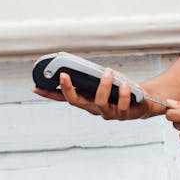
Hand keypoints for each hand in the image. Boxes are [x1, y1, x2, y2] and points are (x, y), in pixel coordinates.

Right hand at [33, 69, 155, 120]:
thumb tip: (78, 65)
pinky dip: (122, 93)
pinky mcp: (125, 114)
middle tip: (64, 74)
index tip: (35, 87)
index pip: (64, 98)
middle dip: (68, 89)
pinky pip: (122, 105)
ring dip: (103, 85)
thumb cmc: (121, 89)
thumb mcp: (104, 81)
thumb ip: (91, 77)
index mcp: (87, 100)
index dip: (49, 94)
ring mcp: (109, 113)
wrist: (144, 101)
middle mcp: (95, 109)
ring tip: (108, 71)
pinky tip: (124, 85)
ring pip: (100, 102)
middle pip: (76, 102)